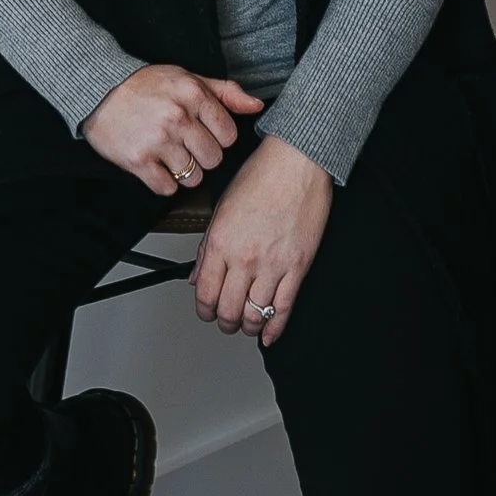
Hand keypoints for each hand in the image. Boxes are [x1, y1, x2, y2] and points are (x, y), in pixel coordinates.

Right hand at [82, 64, 259, 199]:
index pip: (229, 135)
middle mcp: (178, 117)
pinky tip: (155, 165)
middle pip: (213, 159)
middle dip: (202, 156)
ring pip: (193, 177)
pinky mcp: (138, 161)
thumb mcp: (188, 78)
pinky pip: (167, 188)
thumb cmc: (146, 85)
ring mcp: (158, 140)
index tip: (202, 132)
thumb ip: (225, 92)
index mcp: (193, 94)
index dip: (218, 137)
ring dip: (183, 171)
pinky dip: (163, 182)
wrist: (99, 90)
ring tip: (169, 155)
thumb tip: (257, 106)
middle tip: (184, 145)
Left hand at [194, 134, 331, 345]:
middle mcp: (244, 258)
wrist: (296, 161)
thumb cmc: (261, 176)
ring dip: (248, 326)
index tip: (206, 312)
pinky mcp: (298, 266)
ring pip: (255, 314)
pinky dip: (275, 327)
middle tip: (226, 321)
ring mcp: (273, 264)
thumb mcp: (222, 208)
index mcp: (221, 242)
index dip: (204, 310)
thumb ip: (207, 247)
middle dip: (225, 322)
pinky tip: (269, 334)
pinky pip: (284, 307)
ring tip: (247, 324)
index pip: (205, 294)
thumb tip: (197, 275)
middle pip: (228, 310)